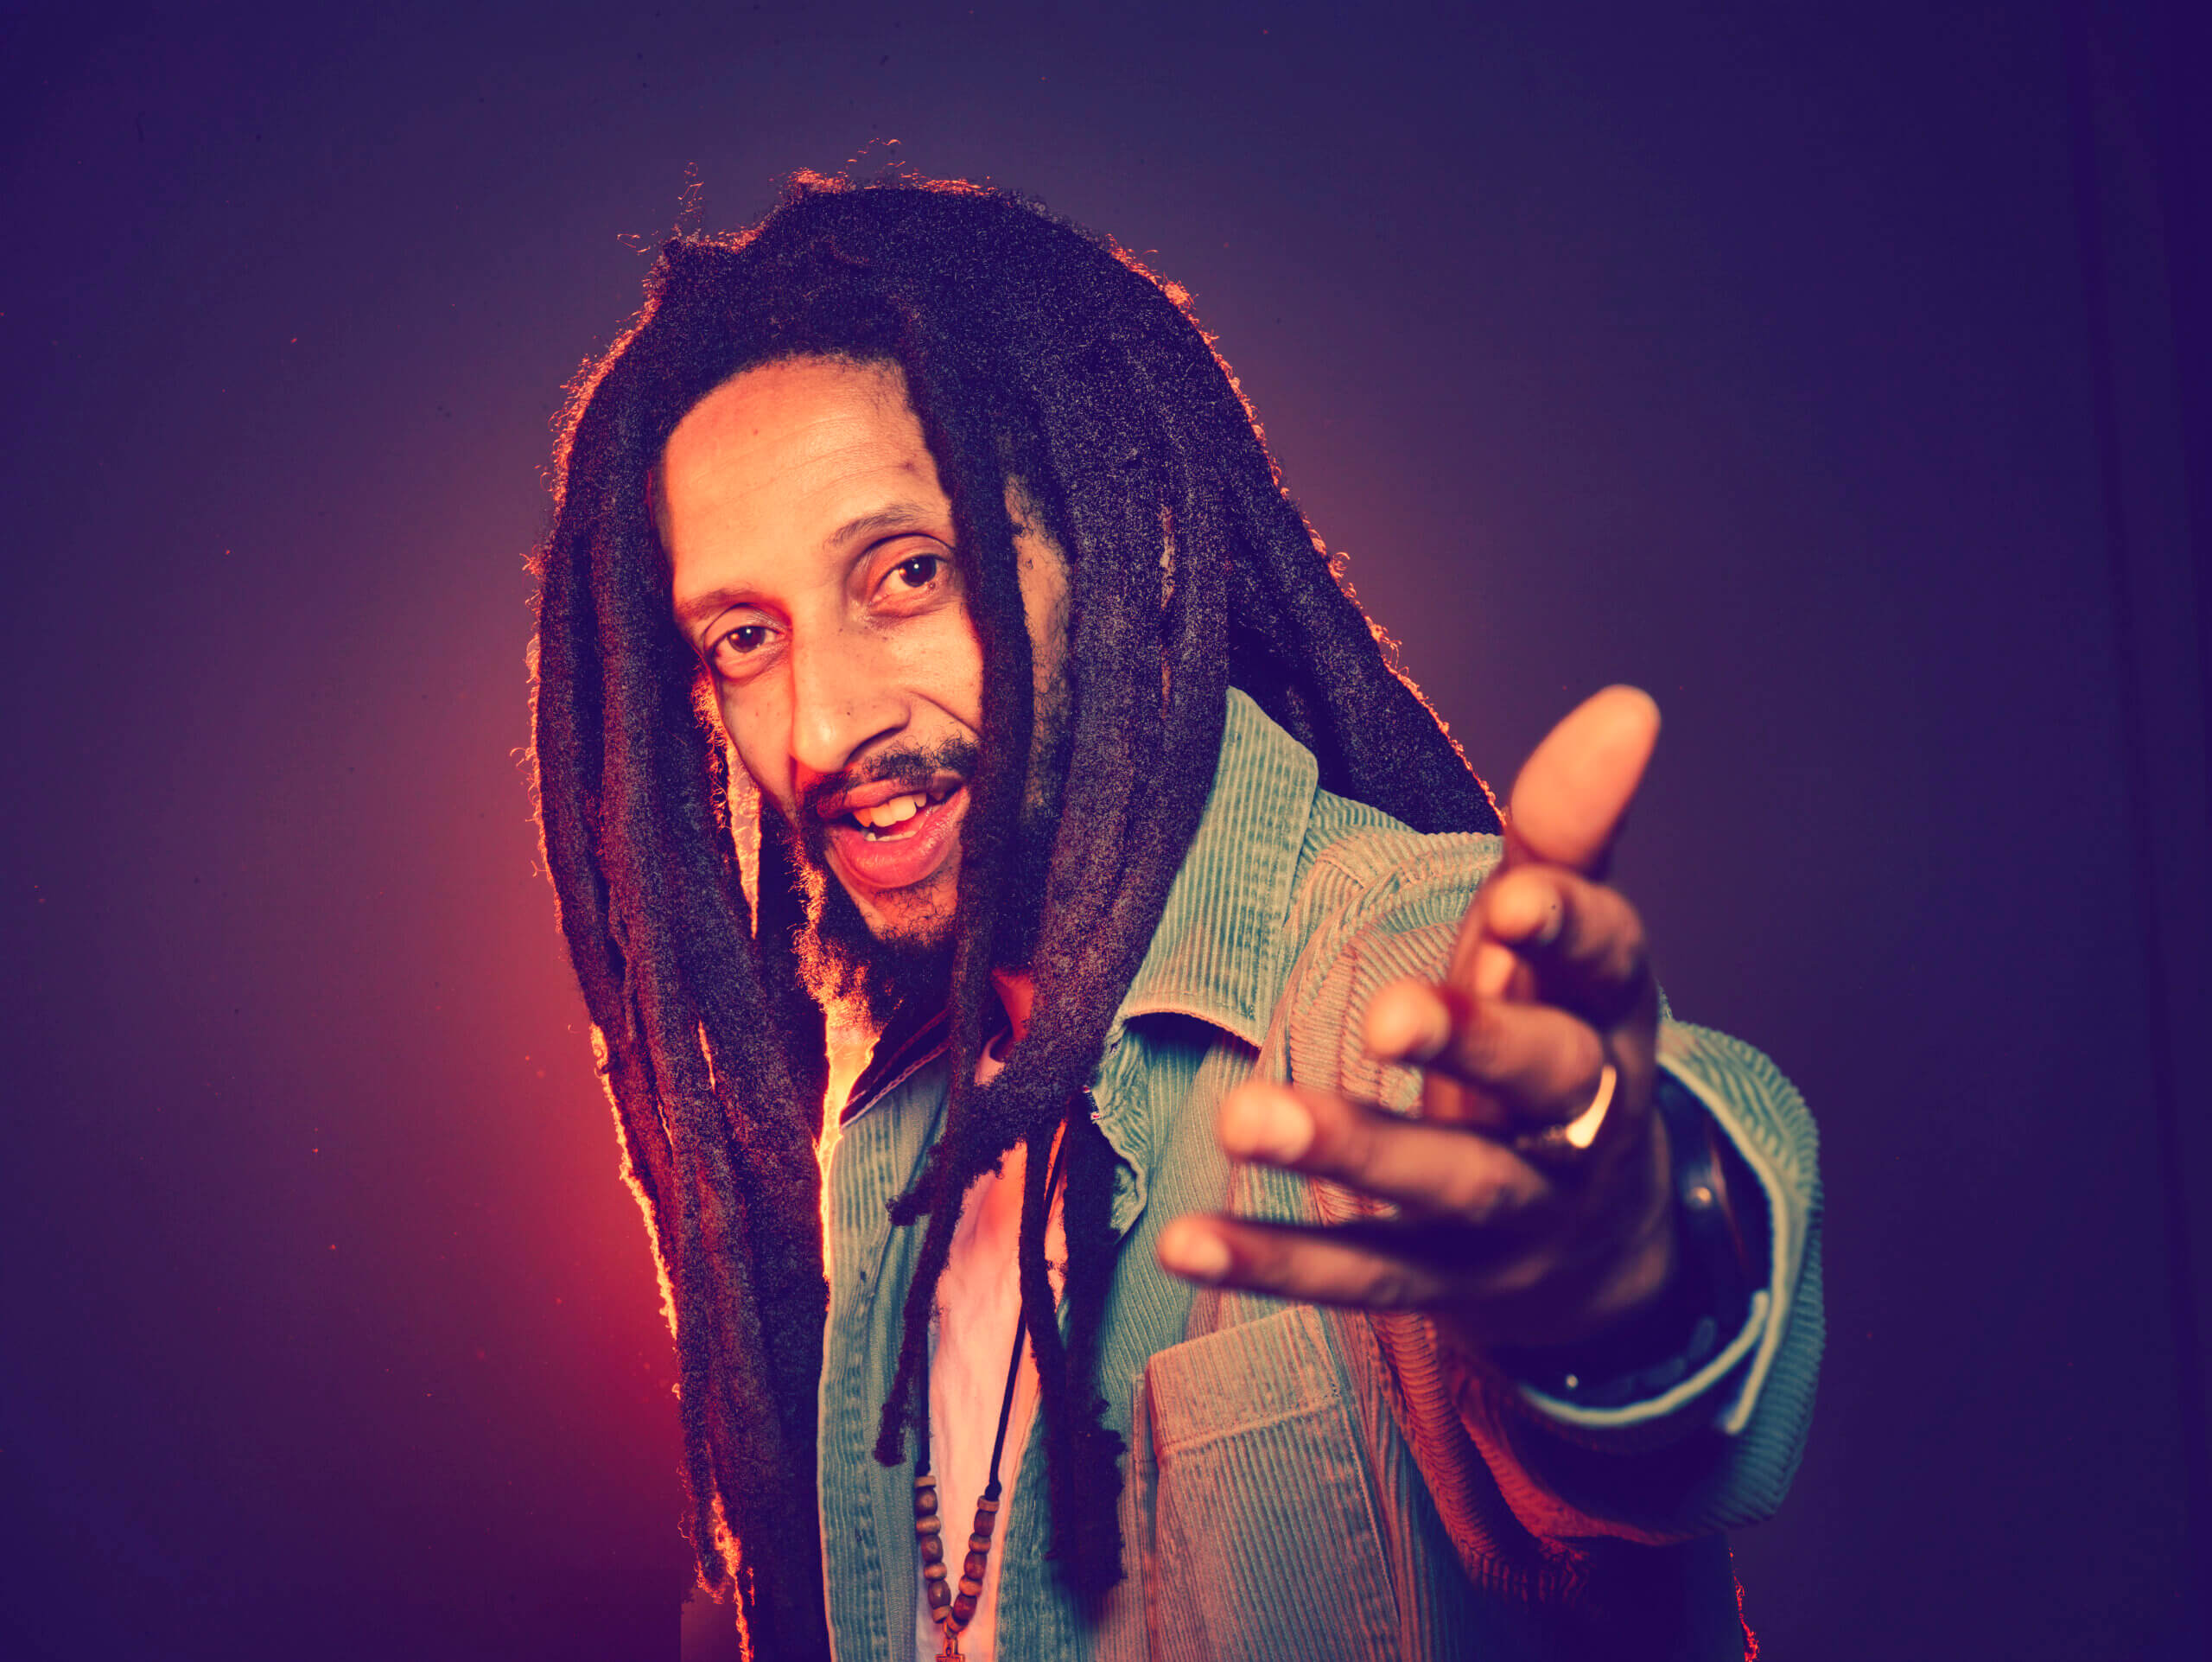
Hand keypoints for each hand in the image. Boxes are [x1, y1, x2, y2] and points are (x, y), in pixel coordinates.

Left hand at [1157, 687, 1675, 1357]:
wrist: (1597, 1237)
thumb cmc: (1555, 1035)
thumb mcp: (1564, 937)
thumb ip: (1568, 829)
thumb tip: (1628, 701)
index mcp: (1609, 1016)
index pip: (1607, 967)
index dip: (1567, 930)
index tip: (1513, 897)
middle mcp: (1577, 1120)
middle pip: (1540, 1082)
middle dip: (1470, 1046)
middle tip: (1389, 1014)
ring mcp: (1512, 1215)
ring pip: (1443, 1189)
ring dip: (1348, 1152)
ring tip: (1244, 1118)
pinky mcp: (1441, 1284)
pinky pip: (1358, 1278)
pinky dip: (1274, 1264)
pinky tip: (1184, 1244)